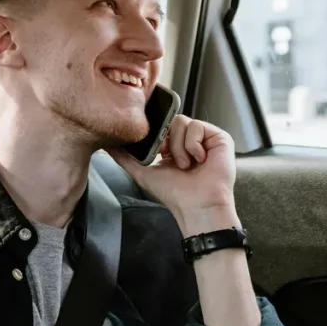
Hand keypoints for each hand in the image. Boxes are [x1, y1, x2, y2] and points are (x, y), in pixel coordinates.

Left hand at [106, 115, 239, 235]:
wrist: (196, 205)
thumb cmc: (174, 194)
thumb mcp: (142, 172)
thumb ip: (124, 158)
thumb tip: (107, 145)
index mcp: (174, 147)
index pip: (162, 126)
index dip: (157, 135)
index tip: (157, 152)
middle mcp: (189, 141)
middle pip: (171, 120)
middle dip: (167, 141)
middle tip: (170, 159)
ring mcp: (205, 138)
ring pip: (182, 121)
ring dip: (180, 146)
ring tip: (186, 165)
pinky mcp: (219, 138)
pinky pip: (198, 125)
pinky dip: (193, 144)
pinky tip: (199, 160)